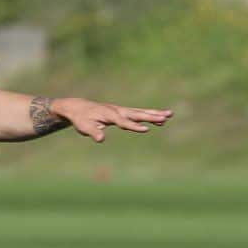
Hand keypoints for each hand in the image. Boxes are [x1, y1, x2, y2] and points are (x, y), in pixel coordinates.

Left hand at [51, 97, 172, 142]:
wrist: (78, 107)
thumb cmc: (81, 119)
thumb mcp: (84, 127)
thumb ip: (93, 132)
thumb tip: (101, 139)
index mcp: (109, 114)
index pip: (124, 122)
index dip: (134, 126)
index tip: (147, 130)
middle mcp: (117, 111)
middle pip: (137, 114)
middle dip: (152, 116)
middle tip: (166, 116)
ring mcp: (121, 110)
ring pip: (141, 112)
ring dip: (155, 114)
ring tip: (169, 115)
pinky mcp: (122, 112)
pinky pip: (138, 114)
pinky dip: (149, 115)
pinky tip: (160, 119)